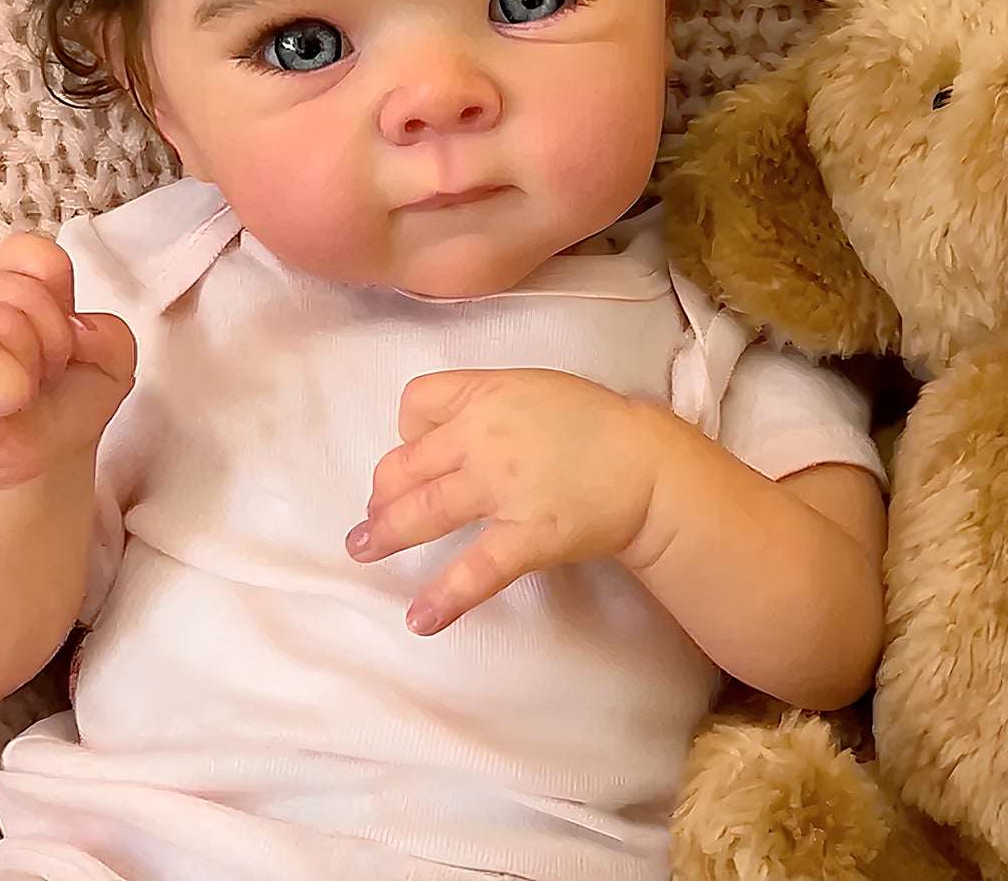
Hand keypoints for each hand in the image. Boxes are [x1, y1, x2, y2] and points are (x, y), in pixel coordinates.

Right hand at [0, 233, 136, 491]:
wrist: (41, 462)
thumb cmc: (70, 404)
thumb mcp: (115, 366)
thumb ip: (113, 334)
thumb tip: (79, 327)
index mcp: (26, 287)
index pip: (29, 250)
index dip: (55, 287)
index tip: (67, 332)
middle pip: (23, 288)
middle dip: (53, 340)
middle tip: (48, 374)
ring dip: (29, 365)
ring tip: (25, 389)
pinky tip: (3, 402)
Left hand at [346, 368, 673, 634]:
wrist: (646, 462)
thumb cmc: (592, 423)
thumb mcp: (530, 388)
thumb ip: (483, 403)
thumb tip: (442, 435)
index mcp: (485, 394)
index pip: (416, 402)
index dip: (408, 428)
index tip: (416, 451)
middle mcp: (482, 438)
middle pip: (407, 464)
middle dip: (381, 494)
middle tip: (369, 517)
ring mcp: (501, 488)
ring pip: (425, 510)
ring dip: (387, 534)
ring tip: (362, 551)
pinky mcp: (526, 534)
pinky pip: (475, 568)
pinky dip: (444, 596)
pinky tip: (420, 618)